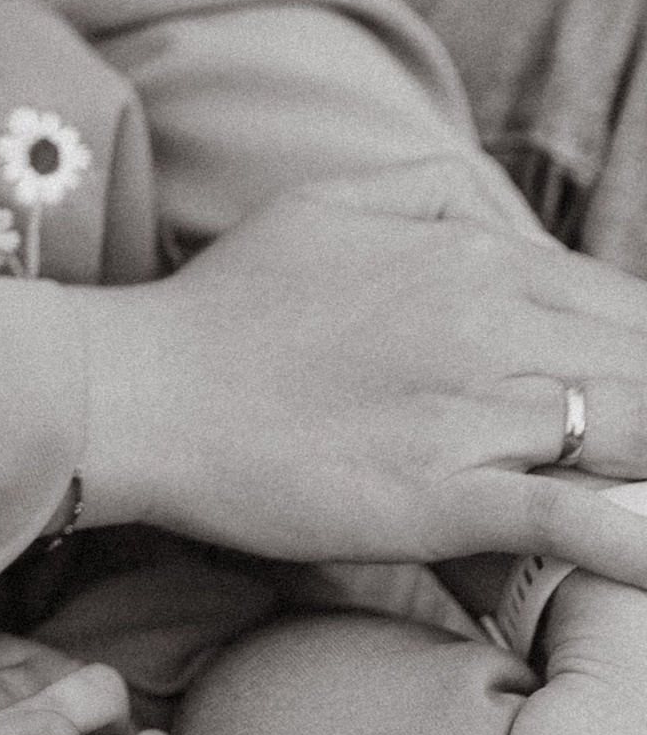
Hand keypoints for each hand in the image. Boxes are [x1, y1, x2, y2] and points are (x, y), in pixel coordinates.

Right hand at [81, 170, 646, 580]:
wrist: (138, 393)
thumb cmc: (225, 308)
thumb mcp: (328, 205)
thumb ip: (432, 193)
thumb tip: (509, 223)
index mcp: (473, 256)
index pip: (625, 303)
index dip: (644, 353)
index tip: (633, 390)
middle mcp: (490, 322)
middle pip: (644, 365)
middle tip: (643, 445)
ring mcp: (471, 411)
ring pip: (633, 431)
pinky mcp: (442, 495)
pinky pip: (571, 518)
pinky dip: (630, 540)